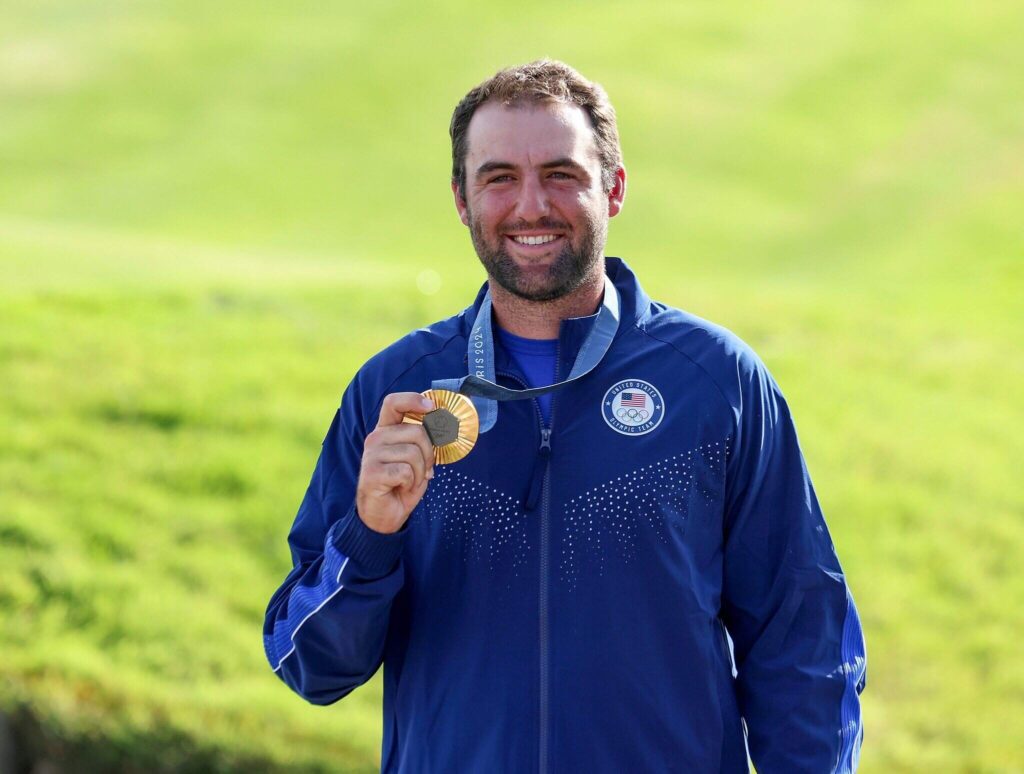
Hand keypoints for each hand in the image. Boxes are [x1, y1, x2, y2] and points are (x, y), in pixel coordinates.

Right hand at [355, 392, 435, 533]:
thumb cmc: (401, 484)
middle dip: (428, 454)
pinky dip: (410, 483)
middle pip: (416, 432)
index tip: (431, 406)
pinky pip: (406, 471)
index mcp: (386, 431)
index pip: (393, 403)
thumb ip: (423, 441)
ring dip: (420, 472)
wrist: (383, 514)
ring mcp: (371, 455)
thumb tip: (442, 426)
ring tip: (409, 481)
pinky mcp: (371, 472)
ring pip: (413, 453)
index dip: (413, 400)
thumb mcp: (416, 459)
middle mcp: (376, 438)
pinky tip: (401, 488)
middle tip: (423, 470)